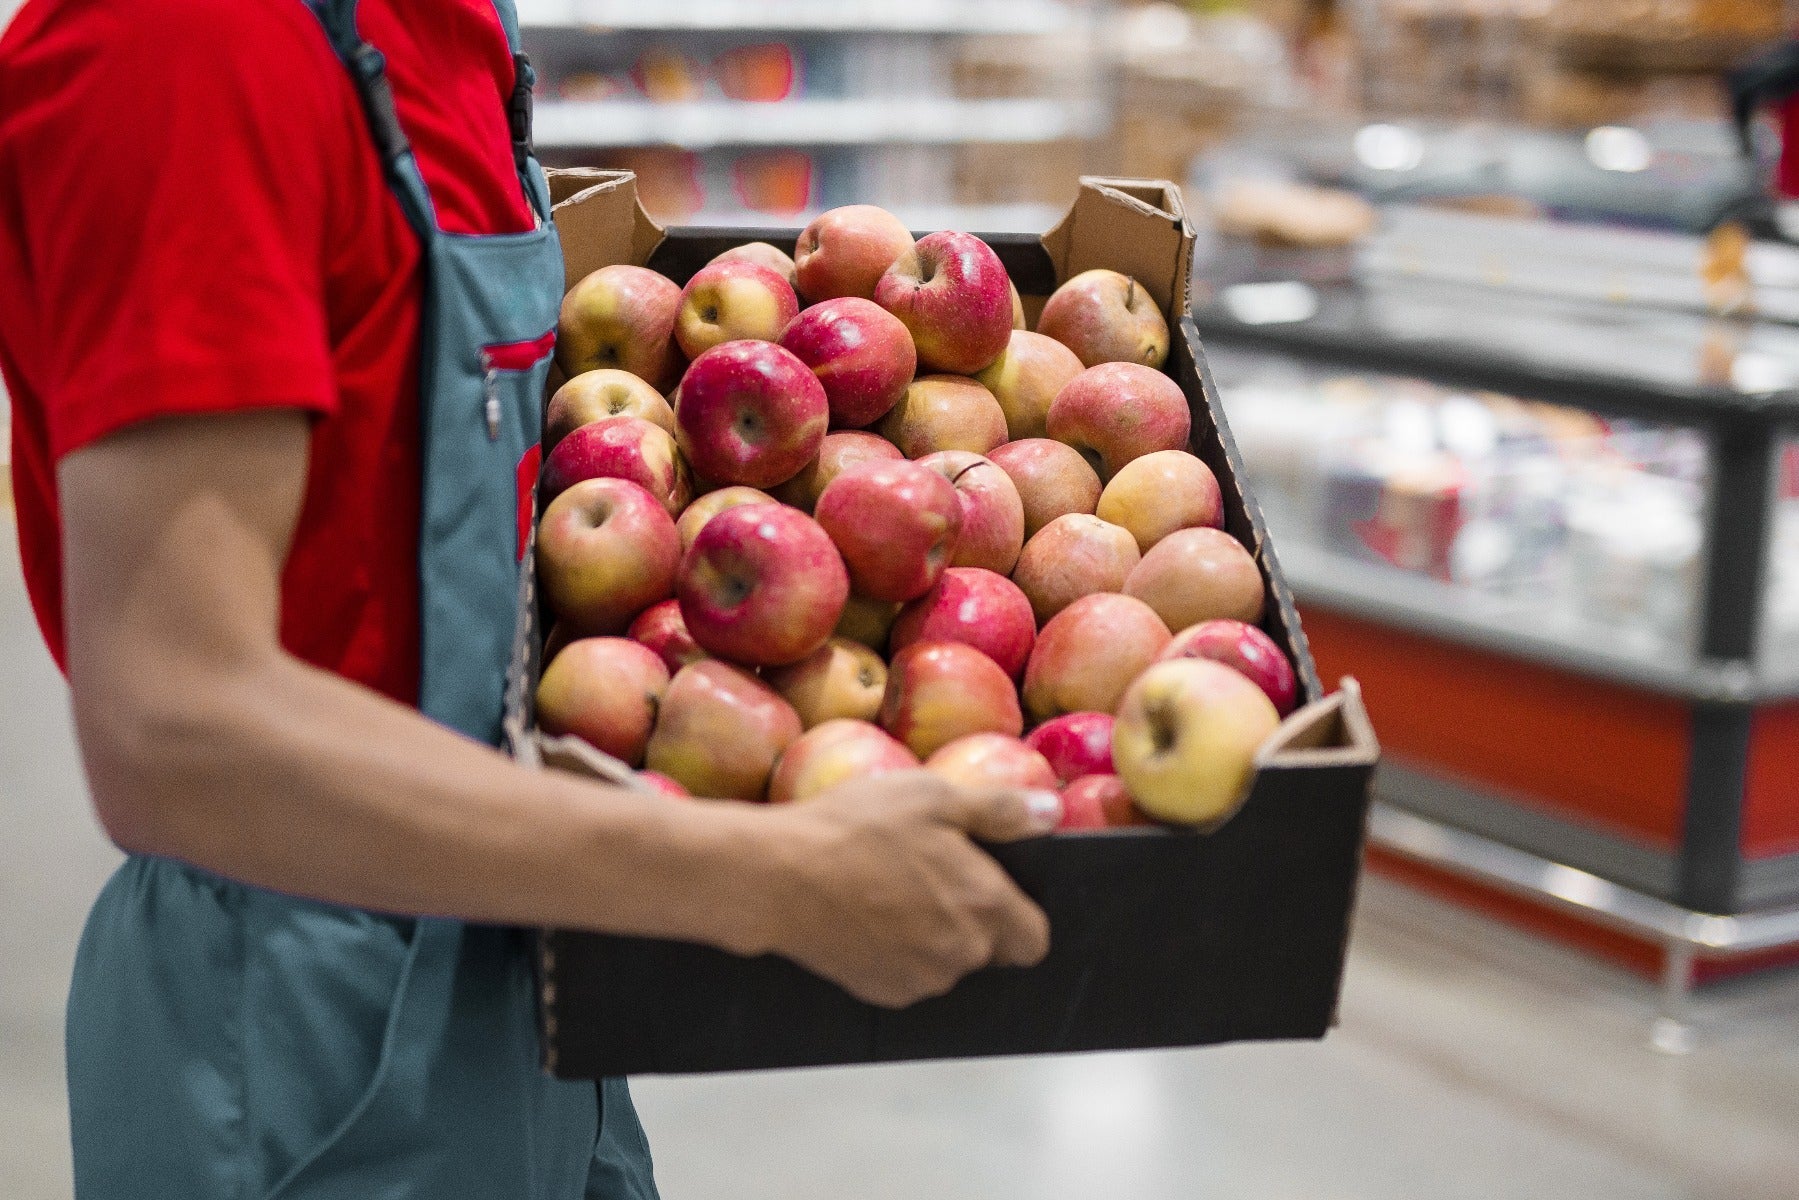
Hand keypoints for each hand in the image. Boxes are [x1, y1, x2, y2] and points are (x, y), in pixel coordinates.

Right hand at [754, 770, 1060, 1008]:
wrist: (777, 876)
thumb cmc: (855, 829)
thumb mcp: (933, 796)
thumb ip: (1000, 809)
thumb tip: (1051, 812)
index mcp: (984, 906)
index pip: (1035, 940)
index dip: (1018, 915)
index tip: (989, 890)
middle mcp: (960, 954)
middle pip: (987, 950)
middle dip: (969, 919)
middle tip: (928, 874)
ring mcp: (919, 979)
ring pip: (945, 963)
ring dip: (931, 936)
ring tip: (889, 888)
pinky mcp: (880, 992)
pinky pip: (907, 975)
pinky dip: (896, 952)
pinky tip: (866, 914)